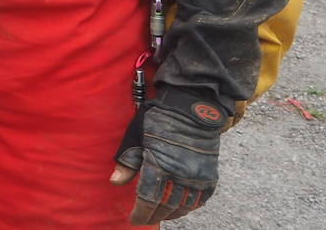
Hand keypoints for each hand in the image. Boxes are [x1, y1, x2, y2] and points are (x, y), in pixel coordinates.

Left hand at [111, 92, 224, 223]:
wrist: (191, 108)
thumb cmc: (159, 119)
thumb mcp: (136, 136)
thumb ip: (128, 161)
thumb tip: (115, 182)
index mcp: (160, 165)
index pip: (148, 199)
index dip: (141, 213)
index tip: (133, 219)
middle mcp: (181, 175)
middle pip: (166, 206)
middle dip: (153, 216)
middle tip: (144, 218)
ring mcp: (198, 176)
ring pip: (184, 206)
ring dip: (170, 214)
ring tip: (160, 215)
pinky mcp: (210, 174)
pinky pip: (201, 199)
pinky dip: (189, 207)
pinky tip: (180, 208)